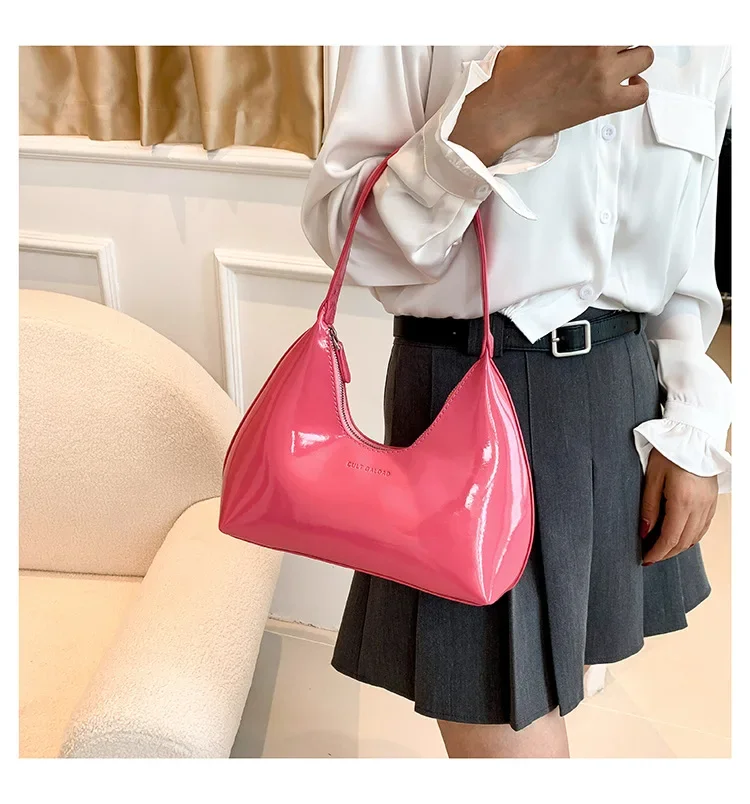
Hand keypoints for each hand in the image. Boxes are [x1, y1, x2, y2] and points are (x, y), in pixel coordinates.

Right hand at [451, 45, 654, 164]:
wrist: (506, 110)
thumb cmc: (514, 78)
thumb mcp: (536, 36)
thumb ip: (563, 30)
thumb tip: (571, 33)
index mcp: (580, 28)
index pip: (617, 16)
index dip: (616, 26)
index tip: (611, 36)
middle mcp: (596, 46)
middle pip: (632, 31)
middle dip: (624, 39)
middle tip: (616, 46)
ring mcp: (603, 73)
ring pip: (644, 56)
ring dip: (636, 58)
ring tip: (625, 63)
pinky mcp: (604, 101)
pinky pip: (640, 93)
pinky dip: (640, 87)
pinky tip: (631, 84)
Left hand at [640, 449, 717, 565]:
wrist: (692, 436)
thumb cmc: (668, 452)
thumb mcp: (651, 478)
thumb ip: (648, 507)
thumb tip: (644, 532)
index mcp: (683, 501)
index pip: (670, 538)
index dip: (657, 552)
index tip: (645, 559)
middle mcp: (699, 507)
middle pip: (684, 542)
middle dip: (666, 553)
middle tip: (650, 557)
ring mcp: (709, 504)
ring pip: (695, 537)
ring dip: (678, 547)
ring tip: (661, 550)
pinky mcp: (712, 501)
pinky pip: (702, 527)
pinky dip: (690, 537)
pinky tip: (678, 537)